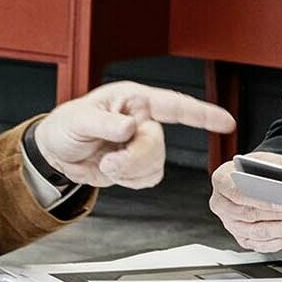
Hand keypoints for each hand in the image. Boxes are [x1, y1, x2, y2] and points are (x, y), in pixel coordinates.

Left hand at [34, 82, 236, 188]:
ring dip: (130, 172)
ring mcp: (140, 144)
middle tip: (110, 162)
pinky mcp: (136, 165)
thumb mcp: (79, 120)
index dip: (202, 113)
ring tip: (106, 165)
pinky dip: (131, 181)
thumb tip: (128, 128)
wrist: (55, 153)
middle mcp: (142, 120)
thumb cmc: (66, 126)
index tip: (226, 121)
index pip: (174, 105)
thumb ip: (104, 124)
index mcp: (134, 101)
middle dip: (134, 159)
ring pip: (156, 165)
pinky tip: (114, 172)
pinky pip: (148, 179)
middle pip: (159, 144)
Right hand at [208, 157, 281, 252]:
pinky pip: (263, 245)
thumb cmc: (260, 168)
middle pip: (250, 216)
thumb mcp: (267, 160)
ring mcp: (231, 224)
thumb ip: (273, 171)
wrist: (257, 177)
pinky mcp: (242, 238)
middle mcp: (222, 205)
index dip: (261, 202)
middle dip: (279, 217)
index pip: (238, 194)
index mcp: (221, 180)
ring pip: (258, 233)